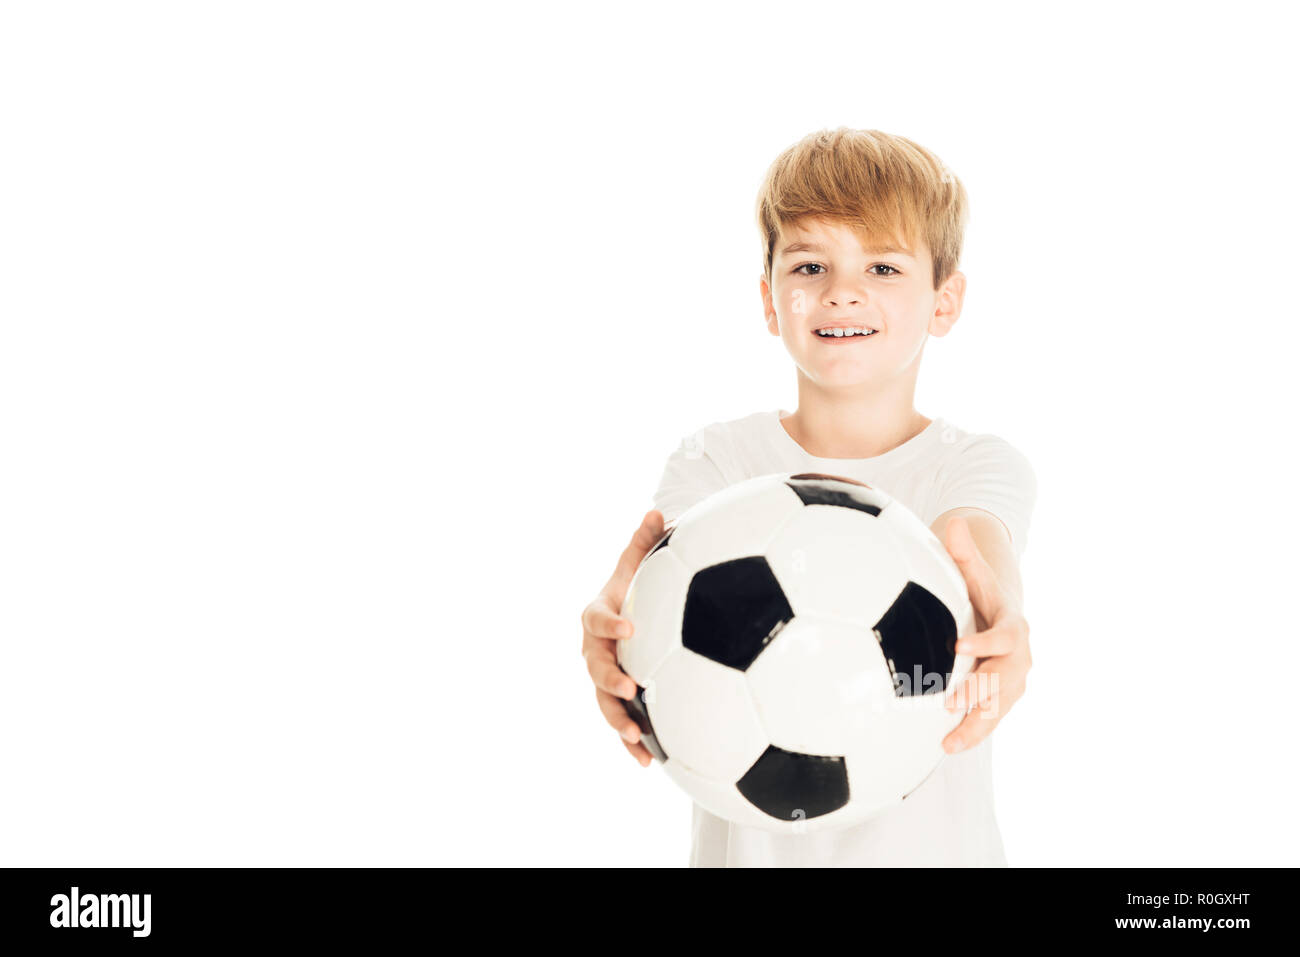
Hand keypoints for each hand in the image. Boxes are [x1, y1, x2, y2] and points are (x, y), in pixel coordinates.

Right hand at [580, 509, 672, 766]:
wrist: (626, 618)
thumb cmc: (635, 588)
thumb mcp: (639, 564)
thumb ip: (645, 542)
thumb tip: (658, 509)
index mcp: (598, 617)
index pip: (598, 620)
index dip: (610, 624)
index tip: (629, 627)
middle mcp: (595, 651)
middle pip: (595, 668)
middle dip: (609, 680)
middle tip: (628, 688)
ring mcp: (602, 678)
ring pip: (603, 703)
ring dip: (618, 721)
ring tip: (637, 736)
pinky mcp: (617, 700)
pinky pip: (621, 723)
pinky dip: (631, 742)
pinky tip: (649, 763)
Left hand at [939, 515, 1031, 753]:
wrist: (1005, 622)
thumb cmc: (982, 596)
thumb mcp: (975, 574)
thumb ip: (964, 553)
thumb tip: (955, 522)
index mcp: (1013, 627)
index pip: (1004, 636)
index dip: (985, 642)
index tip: (958, 647)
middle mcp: (1019, 658)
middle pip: (1004, 678)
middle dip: (980, 691)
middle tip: (950, 700)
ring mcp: (1013, 684)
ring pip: (999, 707)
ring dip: (976, 725)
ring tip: (949, 743)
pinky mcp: (1002, 701)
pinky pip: (990, 720)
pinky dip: (972, 734)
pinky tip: (946, 747)